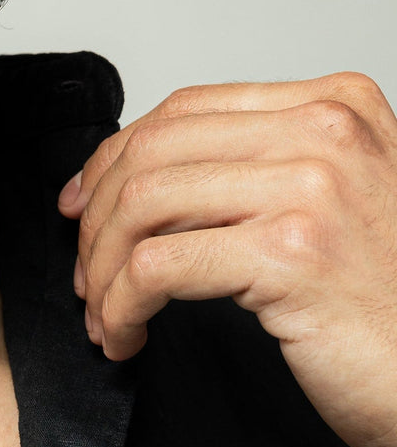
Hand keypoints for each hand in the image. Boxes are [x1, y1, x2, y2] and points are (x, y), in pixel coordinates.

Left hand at [57, 72, 396, 446]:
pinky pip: (155, 270)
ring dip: (102, 274)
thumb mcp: (321, 212)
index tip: (79, 209)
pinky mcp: (290, 255)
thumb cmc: (375, 308)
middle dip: (96, 226)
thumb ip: (250, 179)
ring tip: (104, 318)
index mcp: (331, 109)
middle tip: (87, 280)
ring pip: (141, 209)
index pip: (182, 113)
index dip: (110, 162)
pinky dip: (120, 308)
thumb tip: (135, 186)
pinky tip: (126, 337)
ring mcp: (312, 189)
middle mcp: (326, 133)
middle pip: (151, 155)